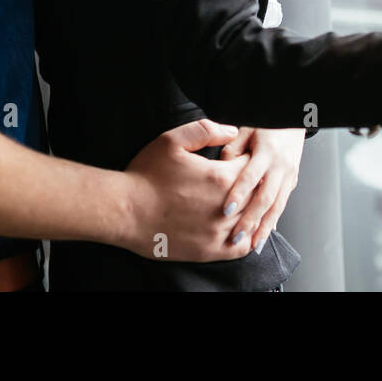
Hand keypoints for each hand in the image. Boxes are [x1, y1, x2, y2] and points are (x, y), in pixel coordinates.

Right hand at [121, 119, 253, 262]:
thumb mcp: (172, 141)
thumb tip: (233, 131)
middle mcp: (225, 208)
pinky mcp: (209, 251)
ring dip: (251, 209)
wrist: (125, 211)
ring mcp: (218, 232)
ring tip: (243, 201)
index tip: (238, 159)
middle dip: (252, 185)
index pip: (252, 167)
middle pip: (256, 194)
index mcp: (221, 178)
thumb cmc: (145, 176)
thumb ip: (206, 131)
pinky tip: (239, 228)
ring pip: (252, 221)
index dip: (247, 160)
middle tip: (243, 179)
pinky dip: (246, 237)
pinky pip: (241, 247)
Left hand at [218, 126, 304, 255]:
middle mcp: (281, 165)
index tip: (225, 210)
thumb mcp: (246, 129)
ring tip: (252, 245)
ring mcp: (289, 175)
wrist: (293, 118)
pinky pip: (282, 204)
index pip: (251, 175)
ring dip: (264, 227)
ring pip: (277, 205)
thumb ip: (232, 149)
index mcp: (267, 150)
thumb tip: (220, 169)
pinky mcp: (292, 181)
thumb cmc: (265, 123)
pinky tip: (264, 235)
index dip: (239, 194)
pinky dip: (273, 221)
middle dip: (251, 219)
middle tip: (236, 236)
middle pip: (266, 197)